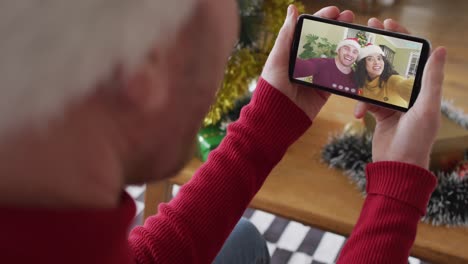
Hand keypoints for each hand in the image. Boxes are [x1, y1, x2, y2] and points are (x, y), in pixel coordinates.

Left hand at [261, 5, 354, 119]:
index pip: (310, 30)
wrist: (278, 117)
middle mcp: (306, 62)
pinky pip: (340, 76)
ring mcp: (317, 75)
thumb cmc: (273, 86)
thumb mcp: (278, 58)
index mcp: (293, 51)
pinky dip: (349, 67)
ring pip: (335, 56)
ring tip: (358, 34)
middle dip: (338, 27)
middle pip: (325, 40)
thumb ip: (286, 35)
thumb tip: (292, 8)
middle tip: (351, 18)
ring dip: (347, 44)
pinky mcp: (325, 90)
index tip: (335, 11)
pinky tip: (360, 56)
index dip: (323, 18)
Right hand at [354, 18, 446, 168]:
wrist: (396, 167)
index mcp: (423, 88)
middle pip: (392, 63)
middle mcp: (408, 92)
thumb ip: (431, 79)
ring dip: (364, 80)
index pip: (413, 56)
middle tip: (366, 34)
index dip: (402, 38)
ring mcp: (393, 102)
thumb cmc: (416, 140)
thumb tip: (441, 49)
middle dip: (378, 49)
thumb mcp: (425, 108)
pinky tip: (359, 114)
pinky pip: (367, 99)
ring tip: (353, 75)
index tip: (387, 25)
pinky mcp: (380, 112)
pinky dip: (361, 104)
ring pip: (375, 80)